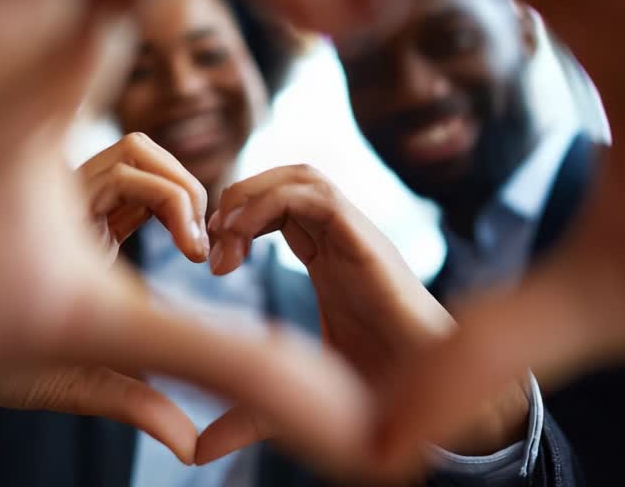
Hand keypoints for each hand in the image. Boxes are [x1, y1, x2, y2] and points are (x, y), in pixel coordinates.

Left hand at [194, 166, 527, 470]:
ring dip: (252, 193)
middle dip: (241, 197)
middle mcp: (342, 240)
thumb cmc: (374, 395)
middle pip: (288, 179)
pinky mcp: (365, 242)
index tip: (213, 262)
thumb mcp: (292, 397)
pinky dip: (271, 201)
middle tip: (213, 242)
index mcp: (328, 260)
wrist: (425, 402)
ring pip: (301, 175)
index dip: (239, 220)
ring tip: (225, 234)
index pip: (279, 208)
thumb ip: (248, 413)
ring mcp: (355, 237)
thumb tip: (199, 450)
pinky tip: (243, 238)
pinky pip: (318, 194)